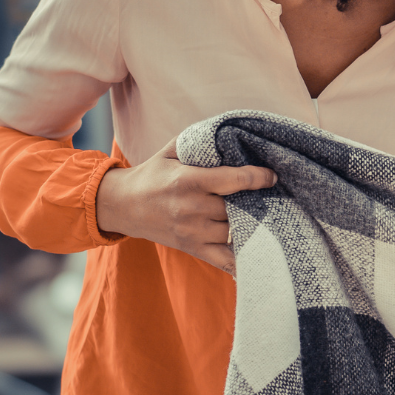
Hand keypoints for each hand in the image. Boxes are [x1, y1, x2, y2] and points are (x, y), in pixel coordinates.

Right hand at [96, 138, 275, 273]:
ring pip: (236, 232)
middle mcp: (191, 209)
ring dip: (252, 226)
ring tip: (263, 216)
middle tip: (272, 196)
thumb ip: (200, 142)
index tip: (273, 176)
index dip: (259, 177)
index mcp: (189, 181)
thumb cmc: (152, 174)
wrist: (122, 205)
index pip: (234, 180)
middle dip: (256, 202)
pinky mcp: (193, 249)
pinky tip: (259, 253)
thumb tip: (232, 133)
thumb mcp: (171, 151)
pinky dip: (244, 261)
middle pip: (238, 207)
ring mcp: (193, 232)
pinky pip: (226, 261)